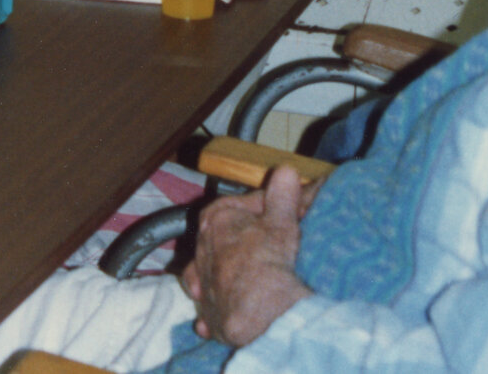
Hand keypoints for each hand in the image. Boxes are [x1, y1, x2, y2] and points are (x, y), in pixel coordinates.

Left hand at [179, 166, 315, 346]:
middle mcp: (202, 250)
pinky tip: (221, 315)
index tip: (281, 218)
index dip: (261, 210)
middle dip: (241, 241)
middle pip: (220, 240)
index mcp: (216, 221)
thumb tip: (285, 170)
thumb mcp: (283, 224)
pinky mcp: (211, 314)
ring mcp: (204, 283)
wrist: (263, 316)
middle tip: (269, 248)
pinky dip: (215, 310)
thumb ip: (281, 196)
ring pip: (210, 273)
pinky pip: (211, 308)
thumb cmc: (272, 264)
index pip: (234, 207)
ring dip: (223, 274)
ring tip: (240, 281)